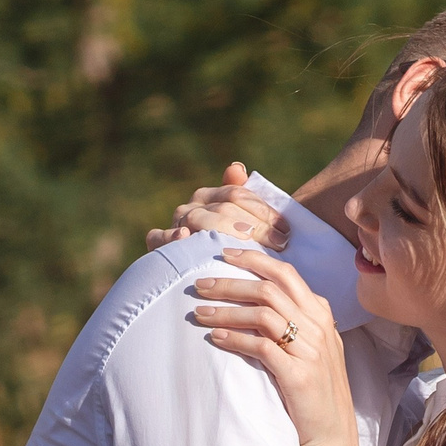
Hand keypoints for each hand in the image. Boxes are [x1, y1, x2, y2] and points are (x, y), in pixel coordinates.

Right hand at [146, 161, 290, 252]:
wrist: (191, 279)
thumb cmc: (225, 256)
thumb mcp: (241, 230)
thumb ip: (246, 202)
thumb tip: (236, 167)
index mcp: (210, 197)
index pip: (238, 195)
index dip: (264, 212)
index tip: (286, 231)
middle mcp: (192, 207)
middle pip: (223, 208)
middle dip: (254, 225)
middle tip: (278, 243)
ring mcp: (175, 224)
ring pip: (199, 219)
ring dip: (223, 228)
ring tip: (247, 238)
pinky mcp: (159, 244)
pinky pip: (160, 237)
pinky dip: (171, 237)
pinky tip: (185, 237)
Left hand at [189, 248, 360, 445]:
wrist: (331, 438)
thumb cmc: (314, 395)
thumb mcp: (312, 351)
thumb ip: (295, 323)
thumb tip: (261, 301)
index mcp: (321, 316)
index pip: (286, 273)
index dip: (254, 260)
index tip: (224, 254)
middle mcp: (318, 328)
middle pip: (269, 288)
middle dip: (230, 281)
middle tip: (199, 282)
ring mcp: (310, 351)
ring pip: (263, 313)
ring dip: (226, 310)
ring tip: (198, 312)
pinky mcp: (298, 375)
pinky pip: (261, 347)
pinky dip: (235, 339)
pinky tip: (215, 339)